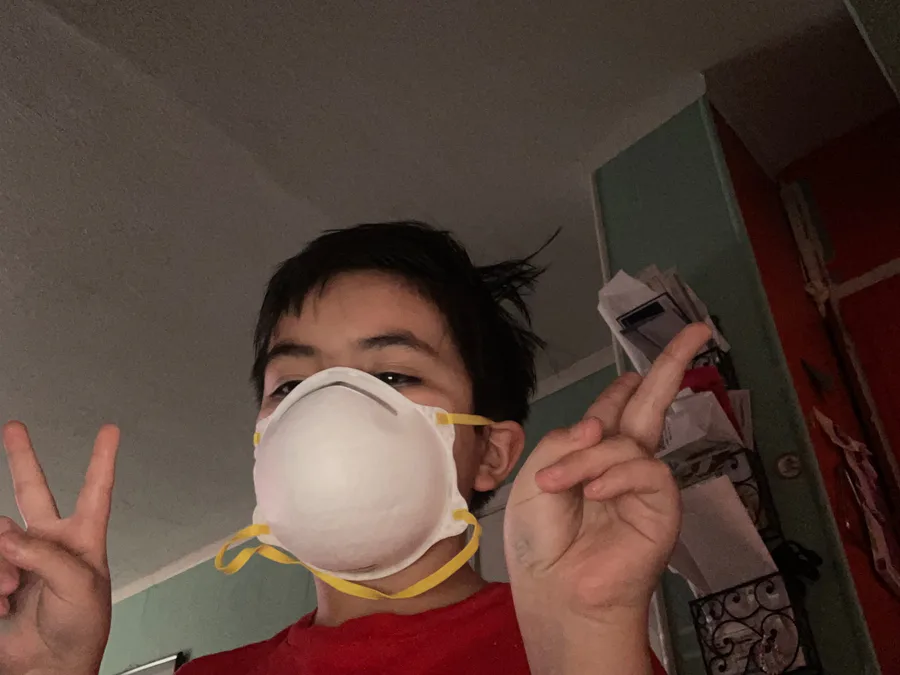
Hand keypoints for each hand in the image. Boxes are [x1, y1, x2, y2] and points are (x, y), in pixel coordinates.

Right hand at [0, 422, 119, 674]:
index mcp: (84, 539)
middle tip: (15, 428)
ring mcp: (21, 559)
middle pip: (34, 490)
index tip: (110, 431)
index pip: (96, 490)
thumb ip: (45, 554)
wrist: (50, 666)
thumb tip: (7, 534)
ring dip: (2, 565)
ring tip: (13, 591)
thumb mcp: (80, 586)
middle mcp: (51, 542)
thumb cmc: (80, 629)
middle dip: (22, 457)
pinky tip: (2, 602)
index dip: (102, 460)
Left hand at [505, 324, 709, 672]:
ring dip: (586, 460)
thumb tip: (603, 426)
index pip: (618, 405)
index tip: (654, 355)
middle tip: (698, 332)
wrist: (555, 590)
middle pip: (652, 403)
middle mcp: (623, 459)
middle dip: (672, 365)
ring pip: (627, 441)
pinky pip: (645, 470)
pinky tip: (592, 493)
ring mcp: (644, 482)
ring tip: (560, 490)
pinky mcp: (661, 505)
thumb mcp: (535, 477)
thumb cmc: (541, 538)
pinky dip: (612, 476)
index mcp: (592, 449)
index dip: (632, 380)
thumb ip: (565, 441)